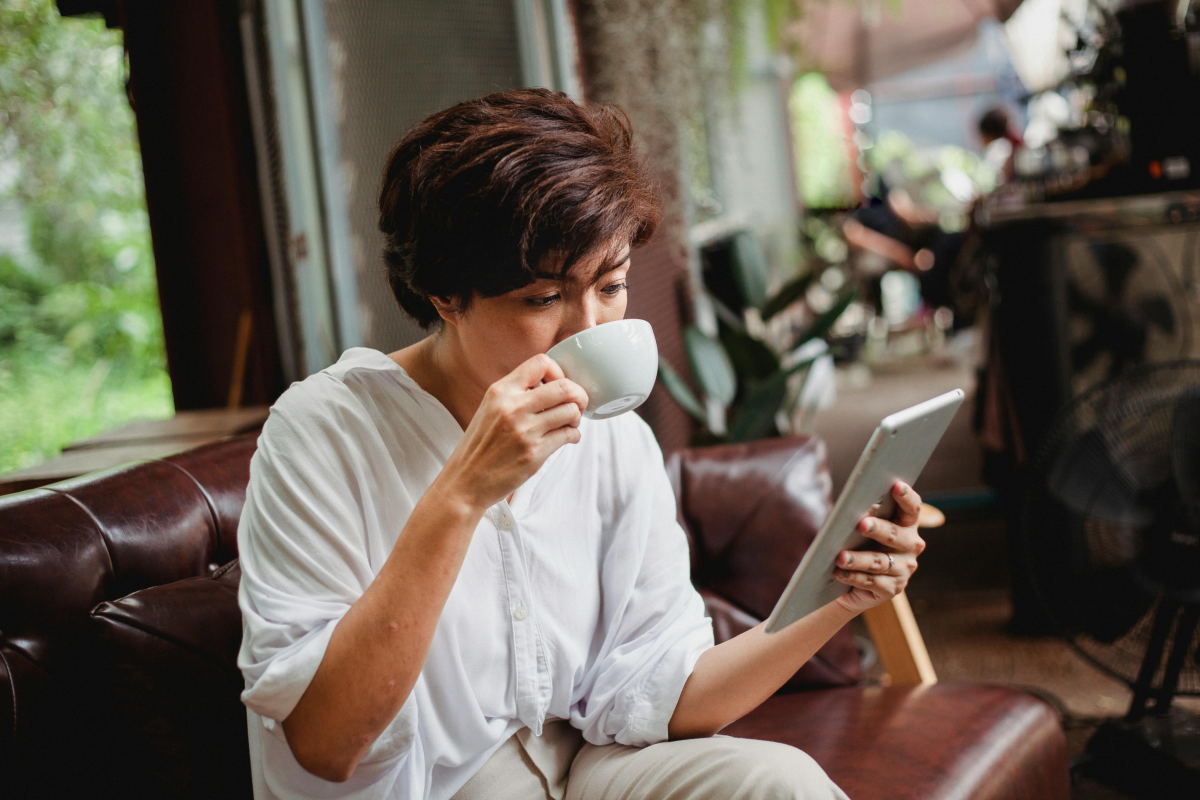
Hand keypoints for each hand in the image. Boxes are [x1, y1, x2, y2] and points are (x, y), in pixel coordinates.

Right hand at [436, 354, 588, 511]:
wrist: (464, 482)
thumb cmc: (479, 447)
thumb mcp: (489, 409)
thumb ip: (515, 394)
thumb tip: (551, 385)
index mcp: (500, 391)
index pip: (541, 362)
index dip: (558, 372)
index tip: (559, 385)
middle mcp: (513, 407)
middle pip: (565, 387)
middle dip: (578, 395)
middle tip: (577, 404)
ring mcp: (525, 431)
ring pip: (571, 411)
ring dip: (576, 417)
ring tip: (569, 423)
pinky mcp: (534, 453)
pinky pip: (569, 435)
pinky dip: (574, 435)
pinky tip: (566, 438)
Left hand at [832, 481, 924, 614]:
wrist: (852, 581)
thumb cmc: (857, 544)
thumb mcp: (860, 528)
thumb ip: (862, 516)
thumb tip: (851, 509)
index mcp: (906, 525)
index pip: (912, 508)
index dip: (906, 497)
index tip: (896, 485)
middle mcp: (911, 546)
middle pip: (895, 535)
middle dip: (878, 529)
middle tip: (861, 524)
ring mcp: (904, 569)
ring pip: (880, 562)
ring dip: (858, 559)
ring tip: (840, 557)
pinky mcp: (892, 589)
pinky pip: (872, 582)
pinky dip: (853, 577)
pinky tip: (839, 573)